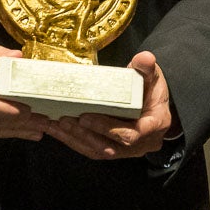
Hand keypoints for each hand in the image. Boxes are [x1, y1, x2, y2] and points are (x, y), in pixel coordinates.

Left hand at [47, 51, 176, 159]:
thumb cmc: (152, 90)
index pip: (130, 135)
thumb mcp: (152, 77)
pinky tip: (57, 130)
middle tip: (64, 120)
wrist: (154, 106)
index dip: (106, 128)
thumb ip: (146, 68)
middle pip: (109, 147)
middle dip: (84, 134)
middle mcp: (140, 145)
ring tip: (55, 125)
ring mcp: (126, 151)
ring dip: (75, 139)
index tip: (85, 117)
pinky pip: (92, 150)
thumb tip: (144, 58)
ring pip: (97, 151)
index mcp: (153, 127)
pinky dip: (74, 141)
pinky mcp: (112, 150)